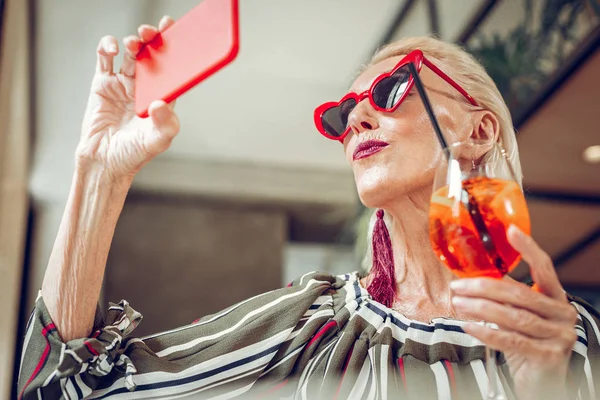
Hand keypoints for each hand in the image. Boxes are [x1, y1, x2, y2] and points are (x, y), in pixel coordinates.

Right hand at [76, 16, 179, 179]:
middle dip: (153, 39)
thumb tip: (160, 103)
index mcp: (163, 96)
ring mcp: (124, 84)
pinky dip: (107, 47)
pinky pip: (105, 59)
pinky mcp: (103, 84)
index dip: (175, 47)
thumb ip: (165, 124)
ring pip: (130, 53)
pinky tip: (111, 47)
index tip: (175, 32)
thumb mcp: (156, 141)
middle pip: (152, 55)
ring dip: (133, 42)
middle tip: (151, 31)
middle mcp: (145, 87)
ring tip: (134, 41)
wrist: (104, 162)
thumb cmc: (134, 154)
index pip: (173, 67)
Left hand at [449, 225, 577, 399]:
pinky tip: (469, 326)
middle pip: (519, 293)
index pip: (544, 267)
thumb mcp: (518, 316)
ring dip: (481, 309)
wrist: (541, 381)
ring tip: (458, 303)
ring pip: (514, 317)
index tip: (510, 230)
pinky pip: (512, 341)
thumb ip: (506, 298)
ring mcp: (559, 336)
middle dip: (484, 287)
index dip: (527, 248)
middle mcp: (563, 314)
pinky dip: (487, 333)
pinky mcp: (548, 355)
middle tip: (458, 286)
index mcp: (556, 298)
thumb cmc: (527, 343)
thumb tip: (474, 279)